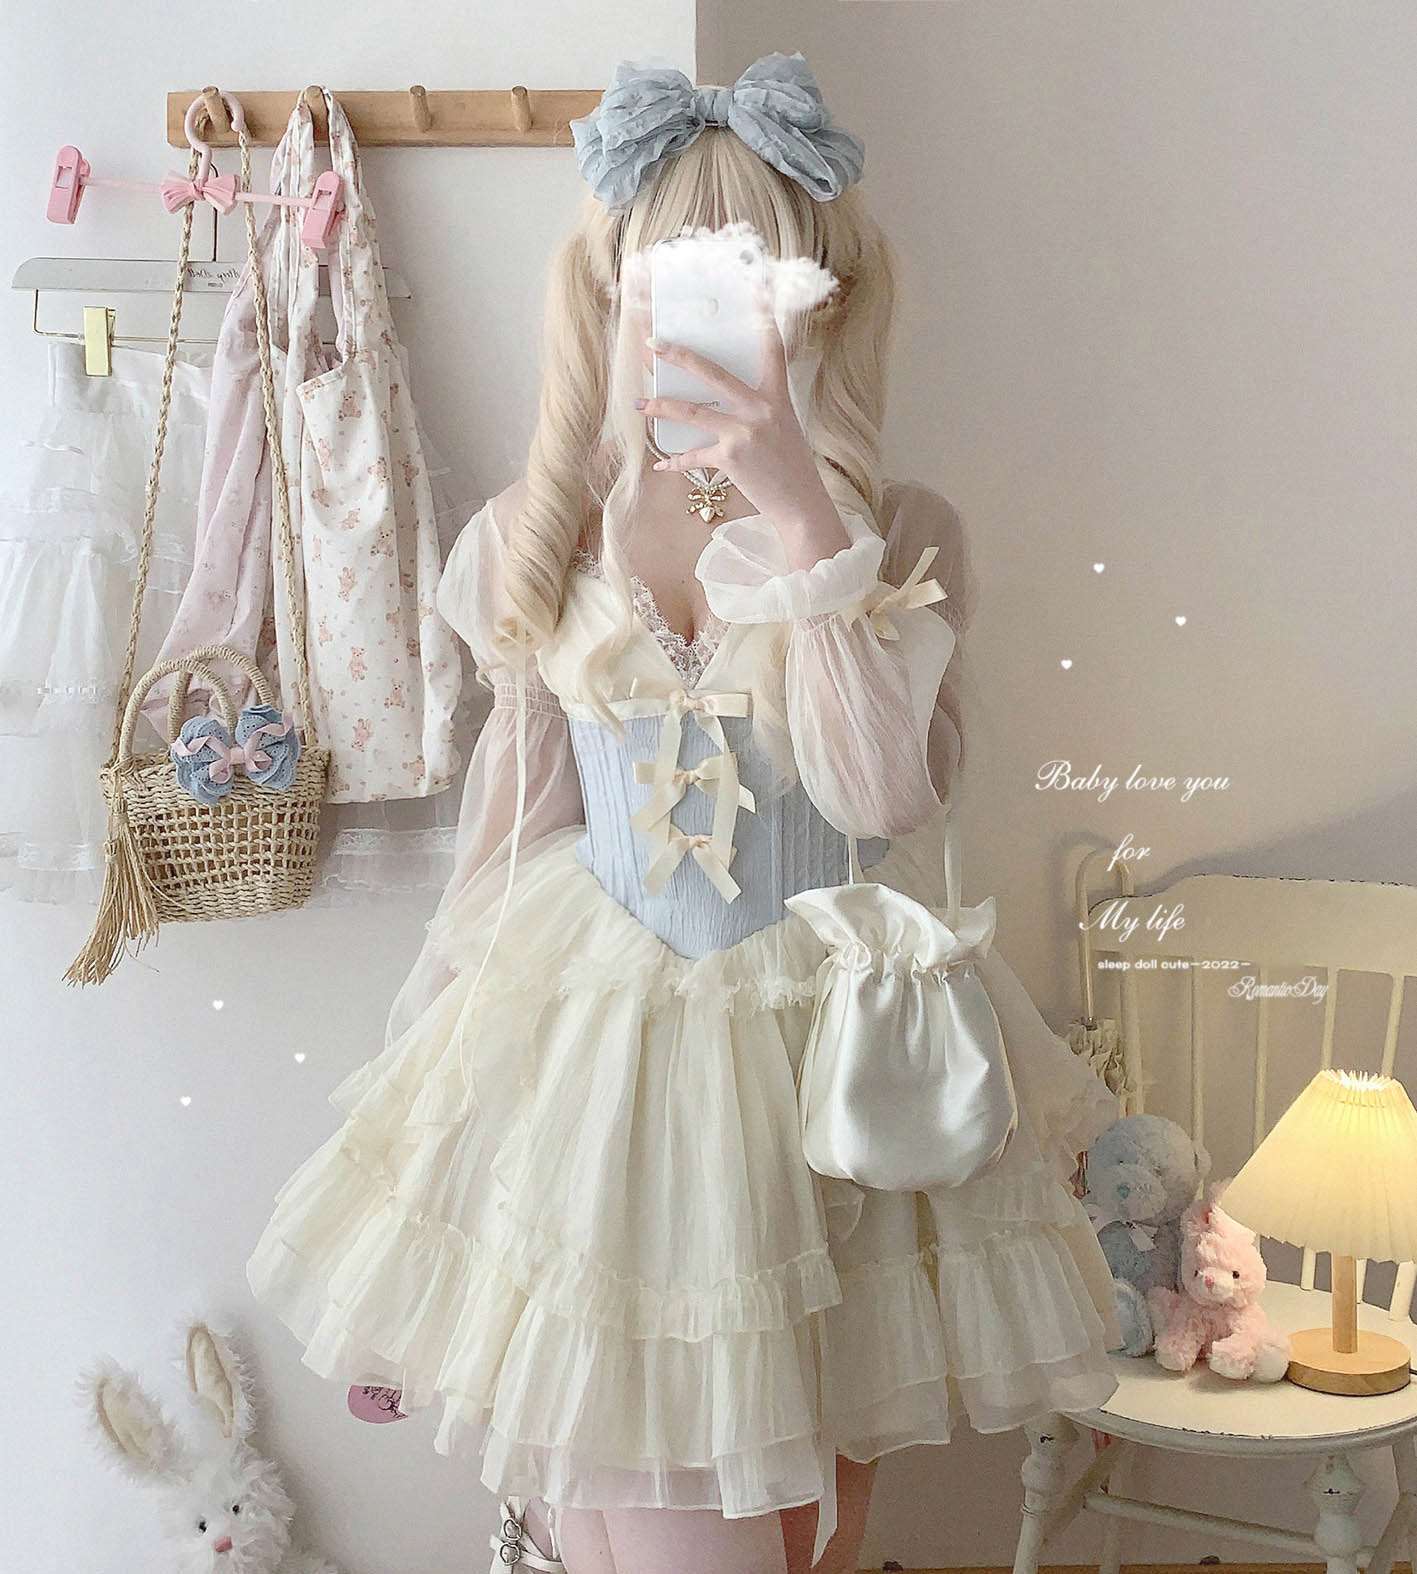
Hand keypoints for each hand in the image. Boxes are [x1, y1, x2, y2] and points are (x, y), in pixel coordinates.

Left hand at [635, 312, 849, 567]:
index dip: (763, 318)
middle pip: (713, 373)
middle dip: (678, 356)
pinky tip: (660, 465)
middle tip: (652, 343)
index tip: (755, 290)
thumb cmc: (791, 467)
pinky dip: (676, 463)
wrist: (801, 505)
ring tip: (640, 404)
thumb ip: (759, 408)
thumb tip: (721, 400)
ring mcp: (744, 433)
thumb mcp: (784, 428)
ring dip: (661, 407)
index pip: (772, 349)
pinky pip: (694, 457)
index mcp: (777, 397)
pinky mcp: (731, 459)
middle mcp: (761, 409)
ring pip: (692, 412)